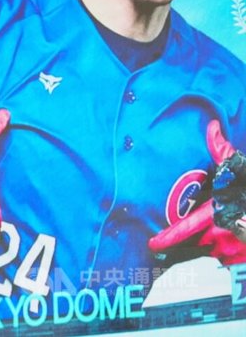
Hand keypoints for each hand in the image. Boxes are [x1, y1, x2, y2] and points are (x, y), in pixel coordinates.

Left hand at [148, 120, 245, 264]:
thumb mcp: (240, 169)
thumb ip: (222, 151)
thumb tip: (211, 127)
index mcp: (215, 215)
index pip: (183, 231)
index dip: (166, 239)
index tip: (152, 244)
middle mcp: (220, 237)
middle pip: (192, 245)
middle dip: (185, 242)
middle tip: (176, 240)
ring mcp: (231, 252)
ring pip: (209, 252)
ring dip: (206, 246)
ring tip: (212, 234)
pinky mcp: (241, 262)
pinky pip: (225, 261)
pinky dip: (224, 253)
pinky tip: (227, 240)